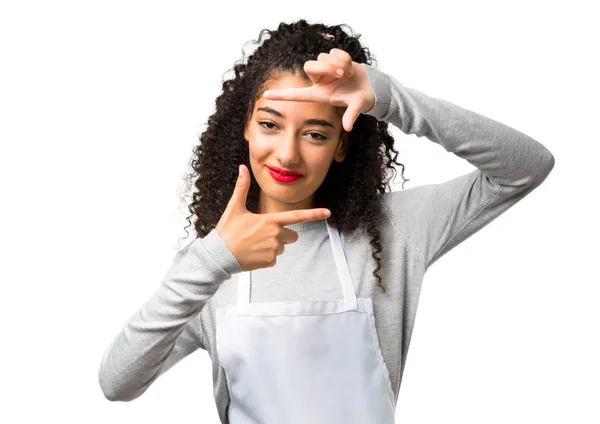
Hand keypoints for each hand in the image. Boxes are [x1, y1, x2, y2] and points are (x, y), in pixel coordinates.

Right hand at [215, 165, 331, 270]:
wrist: (219, 255)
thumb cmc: (227, 231)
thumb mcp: (235, 207)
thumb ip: (242, 187)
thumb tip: (242, 168)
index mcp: (270, 220)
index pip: (297, 216)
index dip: (314, 214)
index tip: (327, 213)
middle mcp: (275, 234)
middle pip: (292, 235)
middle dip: (282, 235)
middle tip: (261, 235)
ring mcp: (273, 249)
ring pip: (282, 247)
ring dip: (273, 246)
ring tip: (254, 244)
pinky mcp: (270, 261)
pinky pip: (274, 258)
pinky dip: (265, 257)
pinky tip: (253, 254)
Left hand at [263, 48, 375, 131]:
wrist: (371, 87)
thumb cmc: (361, 99)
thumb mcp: (357, 107)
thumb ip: (351, 115)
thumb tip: (348, 128)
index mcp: (320, 94)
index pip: (297, 95)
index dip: (282, 95)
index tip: (266, 96)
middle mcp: (320, 81)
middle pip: (309, 66)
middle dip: (326, 68)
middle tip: (342, 75)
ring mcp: (326, 69)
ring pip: (322, 57)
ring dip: (338, 63)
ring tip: (348, 74)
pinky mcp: (333, 58)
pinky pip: (333, 52)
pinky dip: (344, 58)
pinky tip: (350, 66)